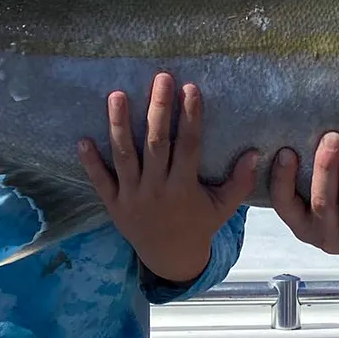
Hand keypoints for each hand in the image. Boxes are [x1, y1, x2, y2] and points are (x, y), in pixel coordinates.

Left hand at [79, 73, 257, 284]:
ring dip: (119, 125)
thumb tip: (256, 153)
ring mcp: (132, 197)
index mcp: (184, 189)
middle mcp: (156, 190)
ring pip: (124, 157)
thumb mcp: (223, 208)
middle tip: (160, 78)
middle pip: (156, 144)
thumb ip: (240, 182)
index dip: (191, 117)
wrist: (170, 260)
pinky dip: (91, 162)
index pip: (188, 146)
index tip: (190, 88)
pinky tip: (83, 139)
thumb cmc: (199, 225)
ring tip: (116, 95)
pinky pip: (100, 181)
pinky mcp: (113, 205)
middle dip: (158, 110)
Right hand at [271, 133, 338, 261]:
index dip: (282, 179)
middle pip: (322, 203)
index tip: (287, 151)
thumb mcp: (331, 187)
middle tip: (332, 138)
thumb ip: (320, 168)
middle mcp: (326, 237)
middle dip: (326, 168)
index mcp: (304, 223)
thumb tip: (311, 127)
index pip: (285, 203)